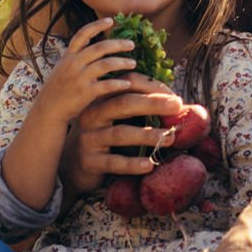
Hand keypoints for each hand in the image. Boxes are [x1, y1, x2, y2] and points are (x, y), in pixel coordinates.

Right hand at [38, 18, 138, 123]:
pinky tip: (127, 84)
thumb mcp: (61, 69)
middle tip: (132, 44)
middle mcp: (73, 64)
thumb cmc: (57, 91)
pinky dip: (118, 83)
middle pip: (100, 47)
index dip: (97, 25)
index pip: (82, 34)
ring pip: (106, 65)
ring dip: (122, 62)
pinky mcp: (85, 93)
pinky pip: (107, 85)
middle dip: (118, 44)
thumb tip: (91, 48)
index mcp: (68, 56)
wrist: (47, 112)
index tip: (110, 20)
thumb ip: (75, 59)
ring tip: (133, 64)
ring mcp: (79, 78)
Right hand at [63, 78, 183, 195]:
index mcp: (102, 99)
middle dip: (153, 103)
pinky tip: (150, 164)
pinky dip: (132, 164)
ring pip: (120, 133)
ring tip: (171, 137)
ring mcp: (90, 138)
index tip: (177, 99)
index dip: (153, 89)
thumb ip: (141, 109)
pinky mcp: (90, 161)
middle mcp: (93, 114)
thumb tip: (182, 105)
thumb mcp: (117, 119)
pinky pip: (113, 162)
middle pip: (123, 103)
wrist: (70, 166)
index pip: (128, 85)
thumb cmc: (102, 137)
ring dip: (147, 135)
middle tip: (177, 106)